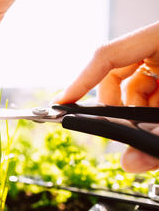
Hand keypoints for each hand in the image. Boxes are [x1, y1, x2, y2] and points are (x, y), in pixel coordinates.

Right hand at [55, 21, 158, 172]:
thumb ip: (157, 139)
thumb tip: (130, 164)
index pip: (107, 55)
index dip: (81, 81)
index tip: (61, 103)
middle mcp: (158, 46)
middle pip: (116, 72)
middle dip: (116, 106)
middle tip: (121, 127)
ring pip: (129, 84)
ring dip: (134, 111)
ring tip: (150, 127)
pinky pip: (144, 89)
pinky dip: (145, 109)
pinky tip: (155, 120)